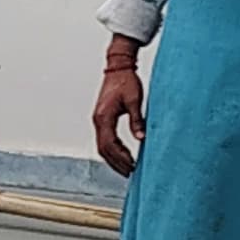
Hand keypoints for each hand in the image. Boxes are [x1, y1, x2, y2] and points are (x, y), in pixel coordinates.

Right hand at [92, 43, 146, 176]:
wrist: (118, 67)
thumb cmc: (126, 81)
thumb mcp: (135, 100)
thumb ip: (137, 120)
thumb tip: (142, 138)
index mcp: (104, 117)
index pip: (109, 145)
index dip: (120, 158)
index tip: (132, 166)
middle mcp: (98, 120)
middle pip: (103, 149)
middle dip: (116, 163)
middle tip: (130, 173)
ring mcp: (98, 119)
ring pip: (102, 146)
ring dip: (114, 158)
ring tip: (127, 168)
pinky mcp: (102, 118)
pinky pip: (105, 139)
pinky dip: (113, 150)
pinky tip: (123, 154)